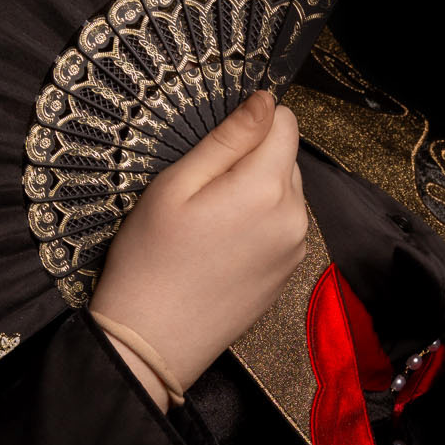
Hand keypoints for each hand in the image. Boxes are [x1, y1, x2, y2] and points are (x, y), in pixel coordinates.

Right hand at [91, 87, 312, 402]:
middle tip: (201, 189)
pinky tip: (220, 245)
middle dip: (251, 159)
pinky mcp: (287, 274)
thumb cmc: (150, 261)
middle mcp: (294, 218)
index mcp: (266, 190)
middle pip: (286, 158)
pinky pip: (281, 226)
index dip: (251, 121)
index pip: (285, 123)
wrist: (152, 342)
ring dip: (256, 191)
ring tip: (209, 220)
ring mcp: (294, 250)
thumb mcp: (175, 186)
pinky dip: (258, 223)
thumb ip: (227, 139)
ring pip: (285, 192)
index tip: (216, 141)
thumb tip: (264, 101)